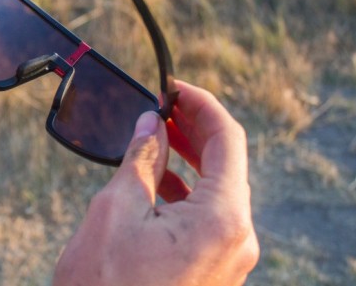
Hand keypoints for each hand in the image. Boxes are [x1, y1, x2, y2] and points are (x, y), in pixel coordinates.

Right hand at [53, 81, 258, 285]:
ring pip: (219, 192)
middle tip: (162, 106)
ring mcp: (230, 261)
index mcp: (223, 219)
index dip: (201, 105)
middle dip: (195, 130)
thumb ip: (142, 159)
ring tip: (157, 137)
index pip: (228, 140)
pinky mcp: (215, 273)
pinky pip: (211, 219)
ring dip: (191, 160)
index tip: (172, 88)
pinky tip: (160, 182)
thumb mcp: (117, 210)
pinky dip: (188, 192)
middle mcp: (239, 240)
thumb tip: (150, 124)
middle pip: (228, 165)